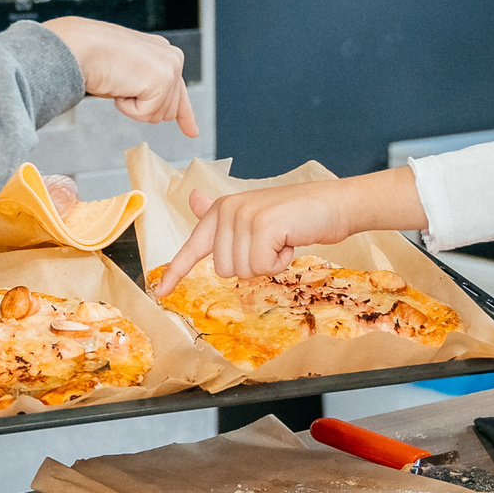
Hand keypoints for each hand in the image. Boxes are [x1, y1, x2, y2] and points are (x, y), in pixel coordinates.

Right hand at [42, 18, 197, 136]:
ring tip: (119, 80)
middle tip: (120, 84)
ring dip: (133, 106)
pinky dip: (127, 108)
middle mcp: (172, 57)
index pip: (178, 91)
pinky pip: (146, 115)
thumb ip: (146, 87)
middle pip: (168, 111)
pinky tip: (119, 84)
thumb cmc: (93, 58)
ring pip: (158, 115)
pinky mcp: (162, 80)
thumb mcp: (127, 75)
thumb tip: (157, 111)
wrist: (81, 47)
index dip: (184, 114)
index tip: (192, 132)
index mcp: (163, 53)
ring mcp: (170, 68)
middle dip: (141, 107)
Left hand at [152, 167, 427, 290]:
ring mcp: (243, 217)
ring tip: (282, 240)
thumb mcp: (255, 216)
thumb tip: (192, 199)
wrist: (334, 203)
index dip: (175, 272)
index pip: (192, 247)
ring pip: (242, 271)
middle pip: (224, 270)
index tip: (159, 292)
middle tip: (273, 245)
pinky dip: (281, 262)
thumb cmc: (296, 215)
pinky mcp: (262, 226)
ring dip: (268, 264)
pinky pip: (262, 266)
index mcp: (220, 210)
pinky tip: (290, 242)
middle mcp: (227, 210)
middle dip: (253, 266)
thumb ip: (223, 218)